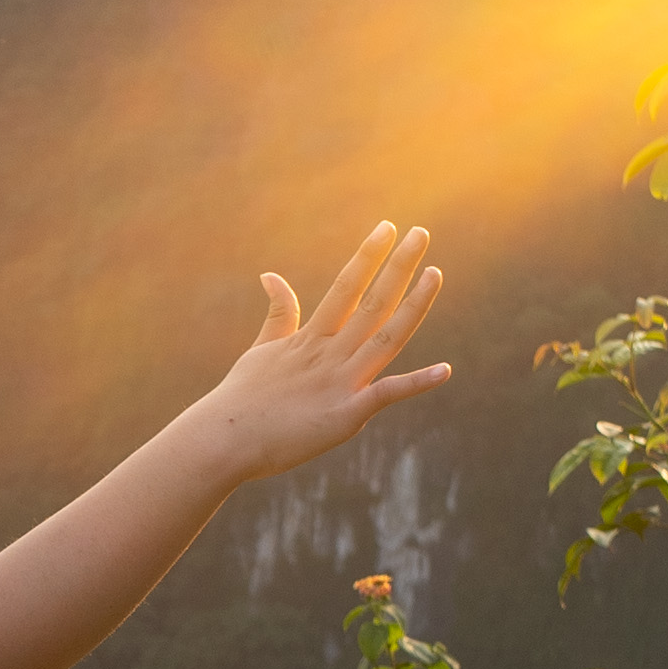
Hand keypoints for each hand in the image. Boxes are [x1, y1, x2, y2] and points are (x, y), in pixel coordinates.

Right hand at [180, 220, 450, 484]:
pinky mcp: (346, 416)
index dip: (368, 256)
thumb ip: (278, 314)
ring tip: (436, 273)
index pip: (346, 287)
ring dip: (414, 306)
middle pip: (372, 303)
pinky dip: (416, 384)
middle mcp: (329, 354)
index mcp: (310, 339)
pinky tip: (445, 370)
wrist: (222, 441)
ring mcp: (339, 383)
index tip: (388, 227)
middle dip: (398, 267)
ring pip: (386, 338)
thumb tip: (270, 275)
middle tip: (421, 233)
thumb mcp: (260, 349)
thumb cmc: (240, 399)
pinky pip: (387, 395)